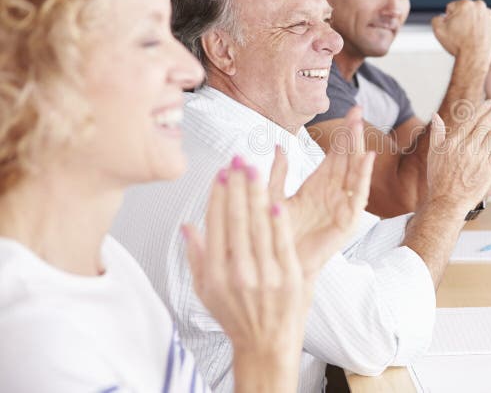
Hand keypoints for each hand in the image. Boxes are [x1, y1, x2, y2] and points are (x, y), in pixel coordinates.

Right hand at [183, 156, 305, 365]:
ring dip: (256, 194)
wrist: (266, 344)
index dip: (218, 196)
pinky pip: (282, 243)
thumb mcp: (205, 291)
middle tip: (237, 160)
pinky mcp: (290, 278)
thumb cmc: (235, 316)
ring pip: (259, 225)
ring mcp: (265, 275)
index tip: (221, 173)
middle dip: (237, 186)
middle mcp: (238, 273)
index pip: (216, 224)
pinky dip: (278, 221)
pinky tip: (275, 200)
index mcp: (215, 274)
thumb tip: (187, 226)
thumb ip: (196, 257)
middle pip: (236, 219)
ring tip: (253, 169)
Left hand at [282, 106, 374, 274]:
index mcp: (318, 187)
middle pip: (347, 159)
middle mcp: (333, 195)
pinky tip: (366, 158)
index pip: (335, 154)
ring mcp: (342, 208)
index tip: (351, 110)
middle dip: (353, 135)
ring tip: (360, 128)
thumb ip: (277, 173)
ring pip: (354, 173)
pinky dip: (363, 177)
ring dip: (359, 149)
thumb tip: (278, 146)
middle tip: (358, 110)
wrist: (278, 264)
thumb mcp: (273, 198)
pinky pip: (358, 197)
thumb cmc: (275, 235)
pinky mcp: (347, 223)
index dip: (343, 134)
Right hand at [426, 99, 490, 213]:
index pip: (471, 121)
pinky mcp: (487, 169)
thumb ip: (437, 133)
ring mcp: (478, 158)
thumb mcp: (434, 153)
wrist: (446, 201)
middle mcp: (466, 148)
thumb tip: (435, 115)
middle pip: (485, 125)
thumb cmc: (439, 178)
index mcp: (453, 142)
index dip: (483, 110)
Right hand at [430, 0, 490, 59]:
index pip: (452, 8)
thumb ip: (437, 18)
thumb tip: (442, 17)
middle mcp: (479, 5)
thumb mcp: (438, 30)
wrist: (474, 58)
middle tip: (461, 33)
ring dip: (473, 22)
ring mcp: (489, 14)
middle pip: (466, 10)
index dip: (449, 20)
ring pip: (477, 16)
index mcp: (464, 4)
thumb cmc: (457, 45)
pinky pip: (487, 22)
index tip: (453, 29)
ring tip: (470, 36)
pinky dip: (483, 28)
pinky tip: (478, 36)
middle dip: (462, 19)